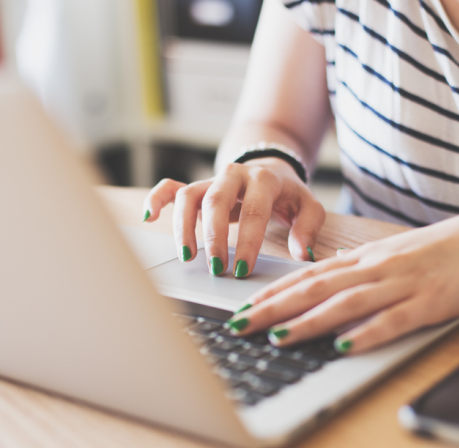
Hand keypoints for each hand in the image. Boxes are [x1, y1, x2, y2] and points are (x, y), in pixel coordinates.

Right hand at [142, 159, 325, 275]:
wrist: (271, 168)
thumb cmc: (288, 194)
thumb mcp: (308, 206)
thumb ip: (308, 228)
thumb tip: (301, 253)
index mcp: (263, 179)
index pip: (254, 210)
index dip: (247, 241)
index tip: (242, 269)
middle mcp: (234, 175)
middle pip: (216, 201)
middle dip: (214, 237)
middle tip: (217, 268)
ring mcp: (211, 180)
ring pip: (189, 196)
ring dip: (185, 227)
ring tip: (188, 256)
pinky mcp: (197, 187)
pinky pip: (171, 187)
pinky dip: (157, 199)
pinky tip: (150, 217)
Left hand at [225, 206, 458, 353]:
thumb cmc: (441, 250)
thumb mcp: (392, 255)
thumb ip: (358, 270)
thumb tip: (323, 282)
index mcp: (365, 258)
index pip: (307, 275)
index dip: (271, 293)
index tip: (241, 308)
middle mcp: (376, 267)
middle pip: (315, 288)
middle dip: (272, 308)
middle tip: (238, 324)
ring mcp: (402, 284)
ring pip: (345, 303)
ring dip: (308, 321)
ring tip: (276, 336)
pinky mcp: (430, 302)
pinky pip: (393, 320)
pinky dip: (366, 333)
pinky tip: (343, 346)